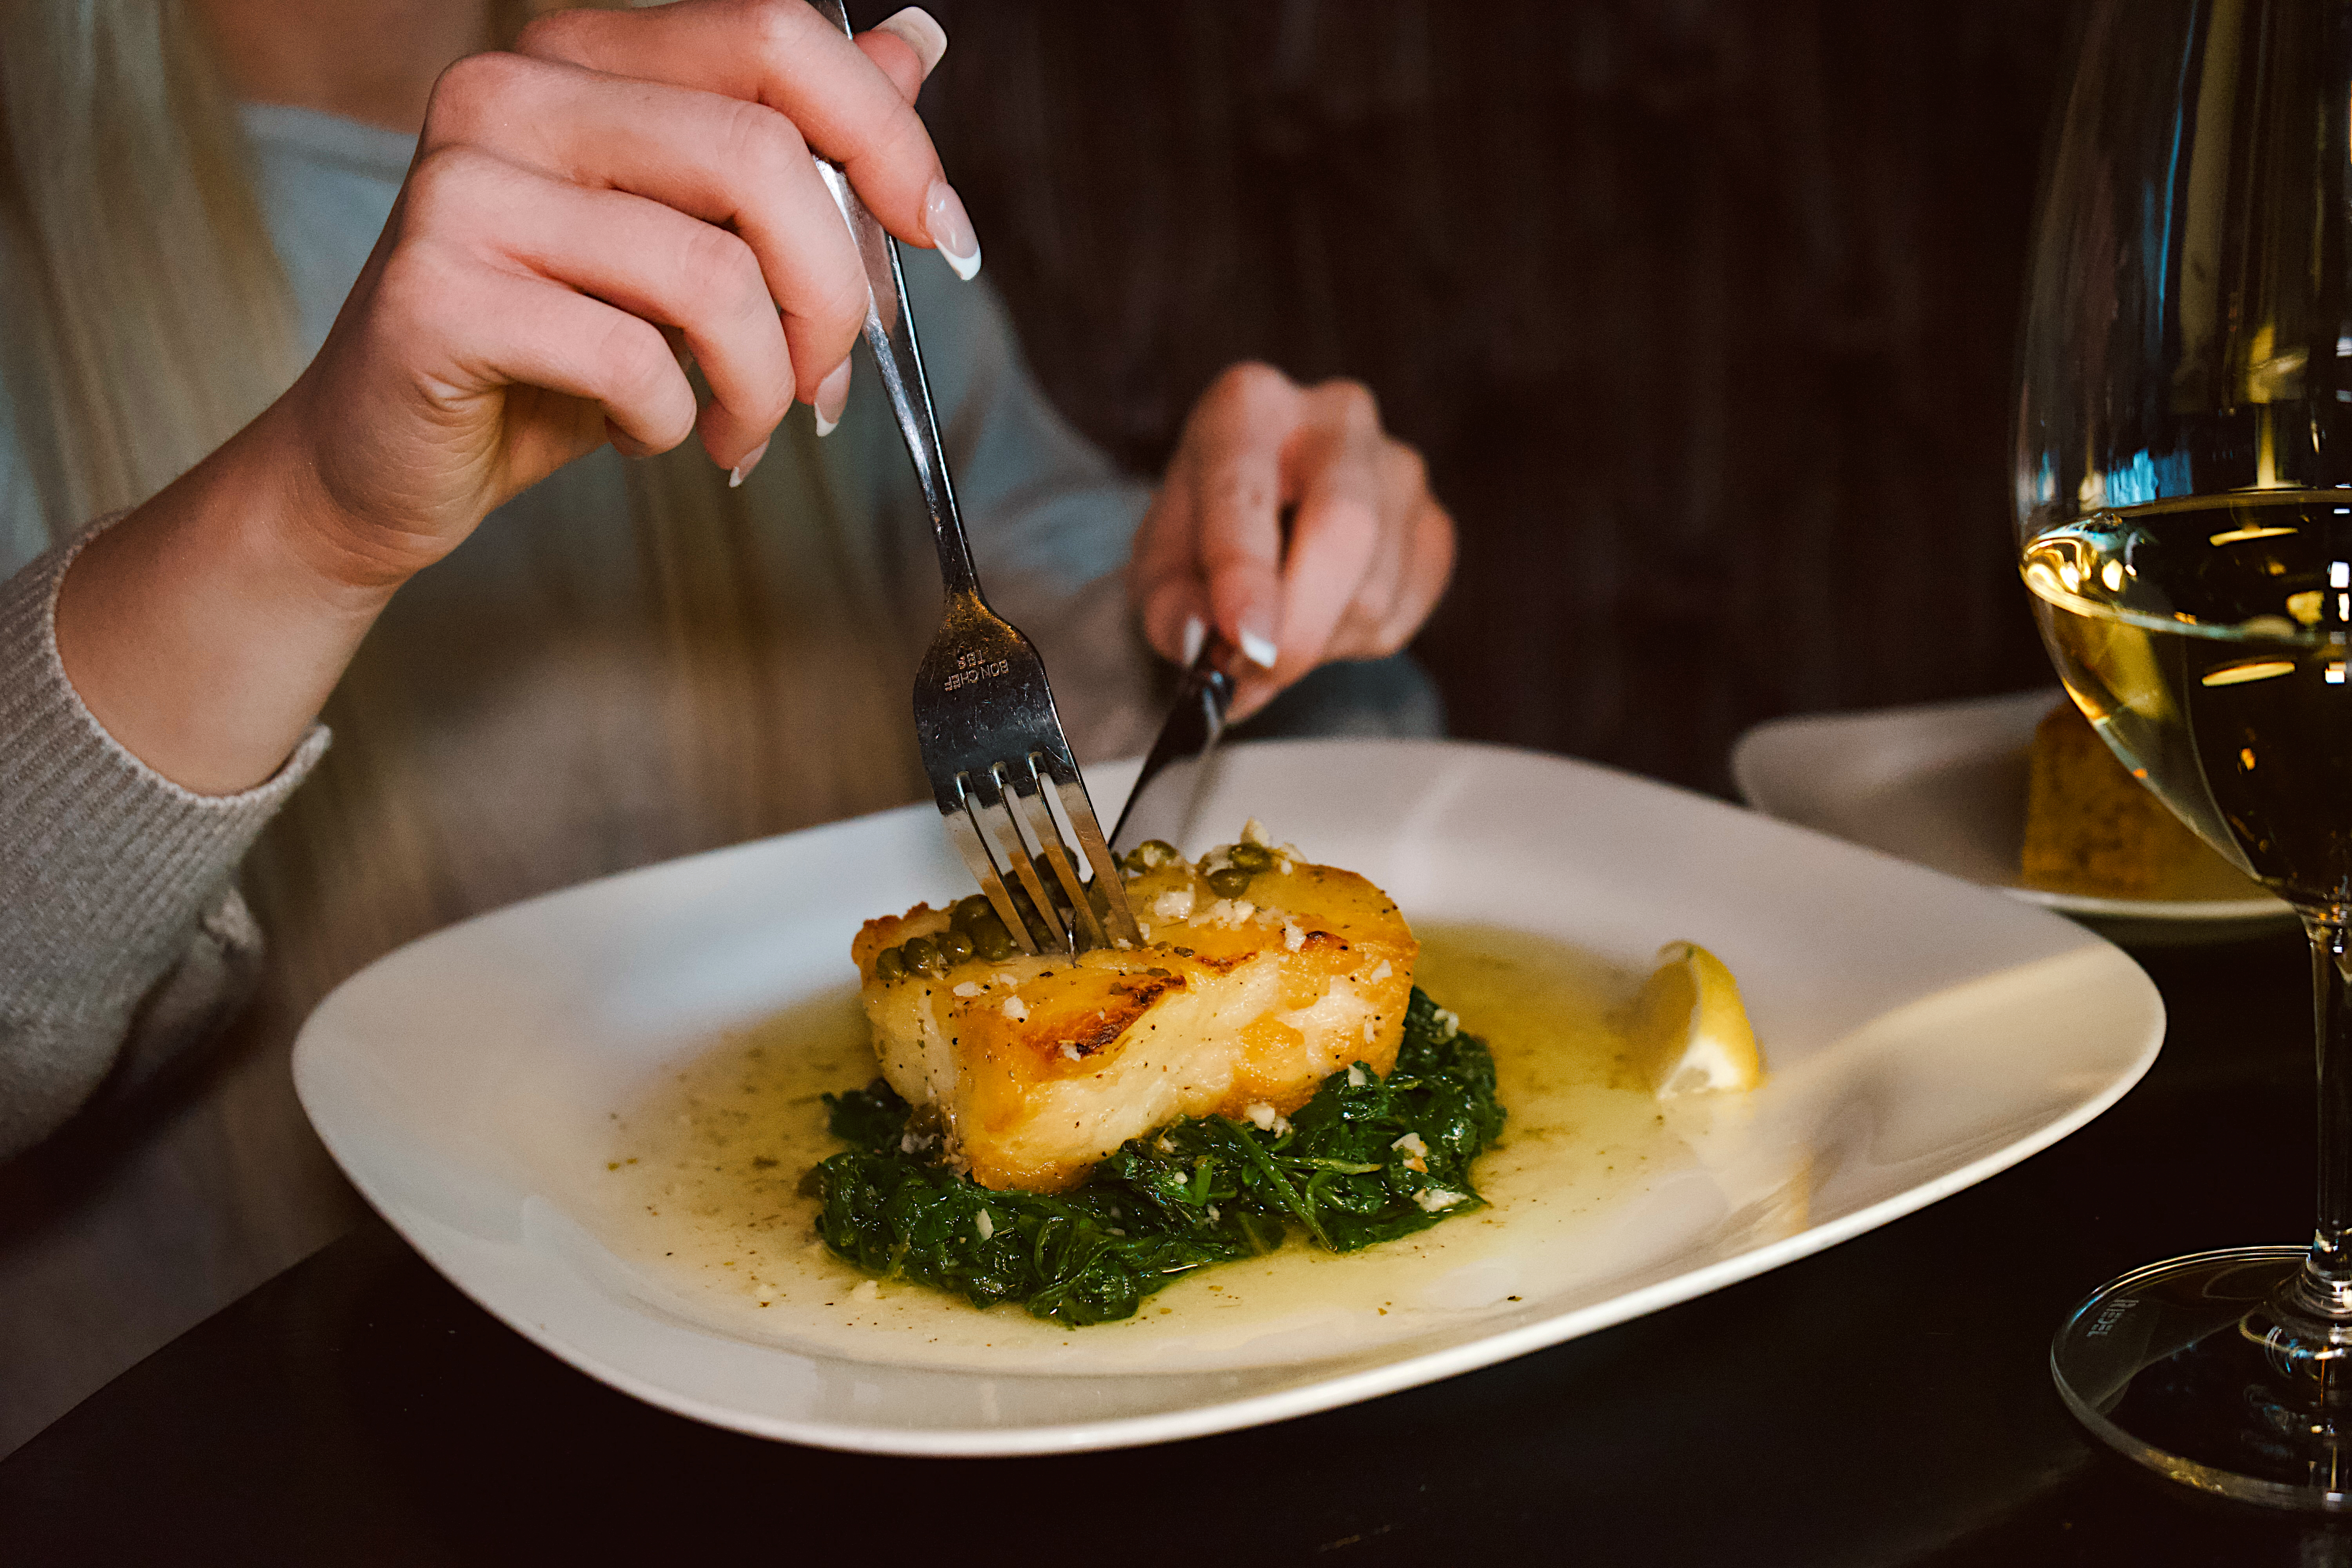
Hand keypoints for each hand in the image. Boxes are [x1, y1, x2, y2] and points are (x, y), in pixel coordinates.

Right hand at [54, 0, 974, 792]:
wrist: (390, 455)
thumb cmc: (558, 349)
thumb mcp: (698, 240)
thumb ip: (798, 141)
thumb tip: (917, 41)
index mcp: (584, 54)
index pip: (778, 39)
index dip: (890, 141)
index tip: (944, 241)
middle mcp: (514, 91)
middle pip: (764, 158)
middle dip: (833, 295)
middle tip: (826, 383)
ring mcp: (465, 186)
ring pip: (713, 274)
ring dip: (763, 383)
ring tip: (744, 430)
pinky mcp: (439, 292)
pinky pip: (634, 360)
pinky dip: (673, 423)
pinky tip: (645, 434)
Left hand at [1128, 363, 1454, 720]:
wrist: (1263, 518)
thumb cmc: (1204, 535)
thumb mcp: (1160, 565)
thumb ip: (1169, 606)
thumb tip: (1204, 643)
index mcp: (1248, 407)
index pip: (1246, 488)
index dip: (1245, 572)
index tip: (1243, 639)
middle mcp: (1336, 417)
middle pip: (1344, 524)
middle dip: (1301, 622)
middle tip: (1256, 673)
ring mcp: (1399, 468)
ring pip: (1374, 590)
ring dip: (1316, 642)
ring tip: (1277, 632)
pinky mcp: (1435, 524)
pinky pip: (1403, 614)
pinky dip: (1354, 644)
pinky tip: (1321, 618)